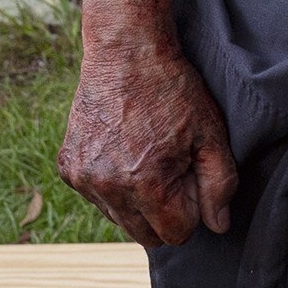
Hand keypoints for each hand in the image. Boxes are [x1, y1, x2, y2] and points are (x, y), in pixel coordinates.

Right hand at [57, 18, 237, 246]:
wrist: (125, 52)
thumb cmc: (173, 91)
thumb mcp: (210, 133)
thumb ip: (220, 184)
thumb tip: (218, 226)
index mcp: (148, 185)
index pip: (176, 234)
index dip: (191, 210)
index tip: (191, 178)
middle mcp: (109, 189)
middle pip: (145, 235)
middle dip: (164, 212)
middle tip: (172, 169)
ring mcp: (83, 179)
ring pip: (119, 220)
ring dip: (137, 202)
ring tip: (147, 157)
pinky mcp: (68, 168)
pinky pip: (96, 197)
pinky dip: (112, 185)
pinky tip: (124, 152)